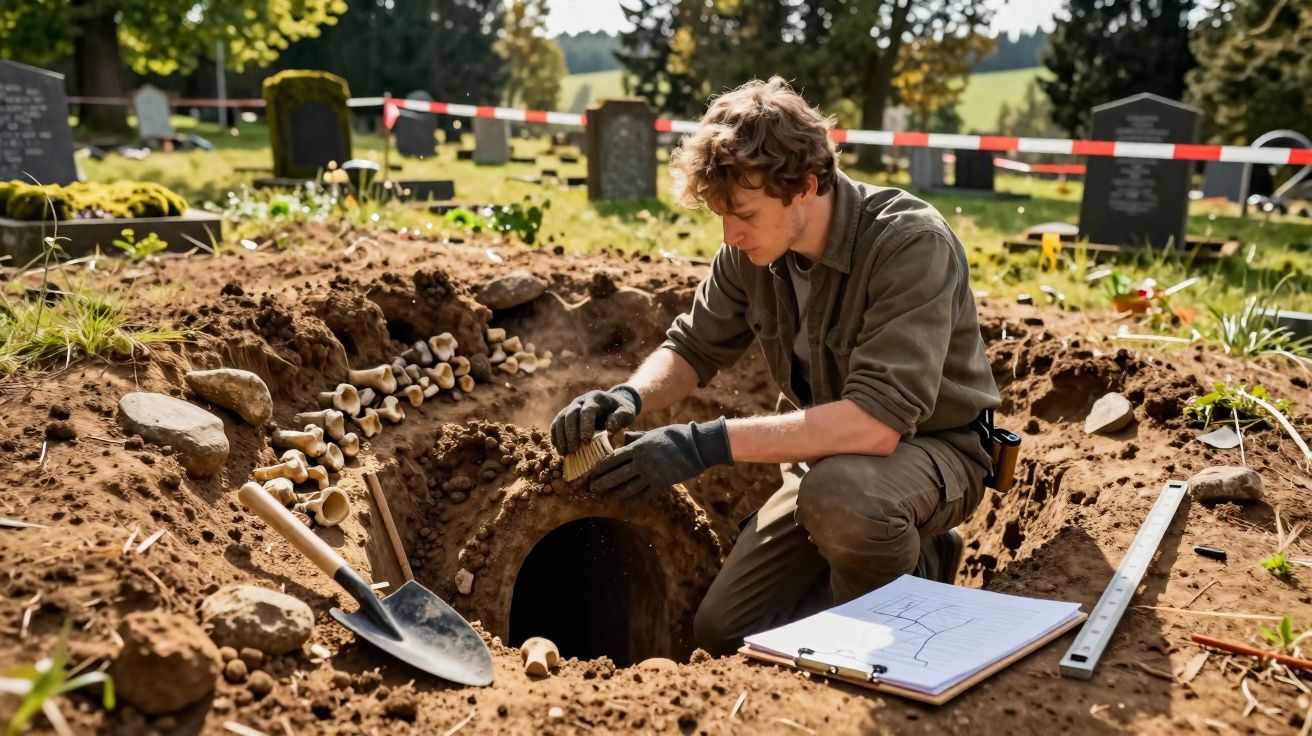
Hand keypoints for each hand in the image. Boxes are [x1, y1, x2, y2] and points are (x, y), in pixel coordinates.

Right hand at [550, 385, 641, 454]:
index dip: (585, 425)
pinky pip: (556, 423)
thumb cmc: (621, 410)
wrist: (613, 403)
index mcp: (596, 398)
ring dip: (561, 436)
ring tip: (564, 452)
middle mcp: (581, 400)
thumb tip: (610, 428)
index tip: (586, 441)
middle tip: (574, 449)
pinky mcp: (566, 414)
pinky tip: (558, 447)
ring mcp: (572, 406)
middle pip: (571, 414)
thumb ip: (620, 418)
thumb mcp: (627, 412)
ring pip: (561, 419)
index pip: (588, 410)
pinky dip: (555, 435)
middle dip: (571, 433)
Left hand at [591, 418, 733, 499]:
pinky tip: (627, 498)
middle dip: (602, 483)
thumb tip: (621, 440)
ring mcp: (652, 476)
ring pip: (628, 488)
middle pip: (616, 476)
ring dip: (615, 493)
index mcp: (638, 448)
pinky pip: (643, 494)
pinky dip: (634, 497)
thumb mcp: (651, 433)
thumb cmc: (673, 436)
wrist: (696, 447)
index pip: (613, 459)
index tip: (592, 472)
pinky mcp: (661, 485)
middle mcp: (642, 463)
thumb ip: (635, 438)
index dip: (600, 467)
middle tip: (592, 488)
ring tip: (606, 495)